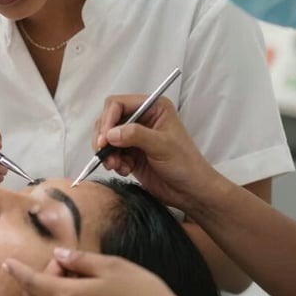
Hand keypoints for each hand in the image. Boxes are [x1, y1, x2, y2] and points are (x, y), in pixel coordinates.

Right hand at [93, 95, 216, 210]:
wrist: (190, 191)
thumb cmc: (186, 164)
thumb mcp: (162, 145)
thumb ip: (136, 135)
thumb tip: (111, 134)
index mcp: (153, 108)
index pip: (119, 104)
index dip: (108, 119)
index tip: (104, 138)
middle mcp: (143, 118)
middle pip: (109, 119)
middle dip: (104, 137)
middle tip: (104, 153)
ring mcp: (135, 136)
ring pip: (107, 137)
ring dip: (107, 152)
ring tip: (116, 165)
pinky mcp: (130, 153)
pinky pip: (112, 153)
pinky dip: (113, 162)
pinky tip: (124, 170)